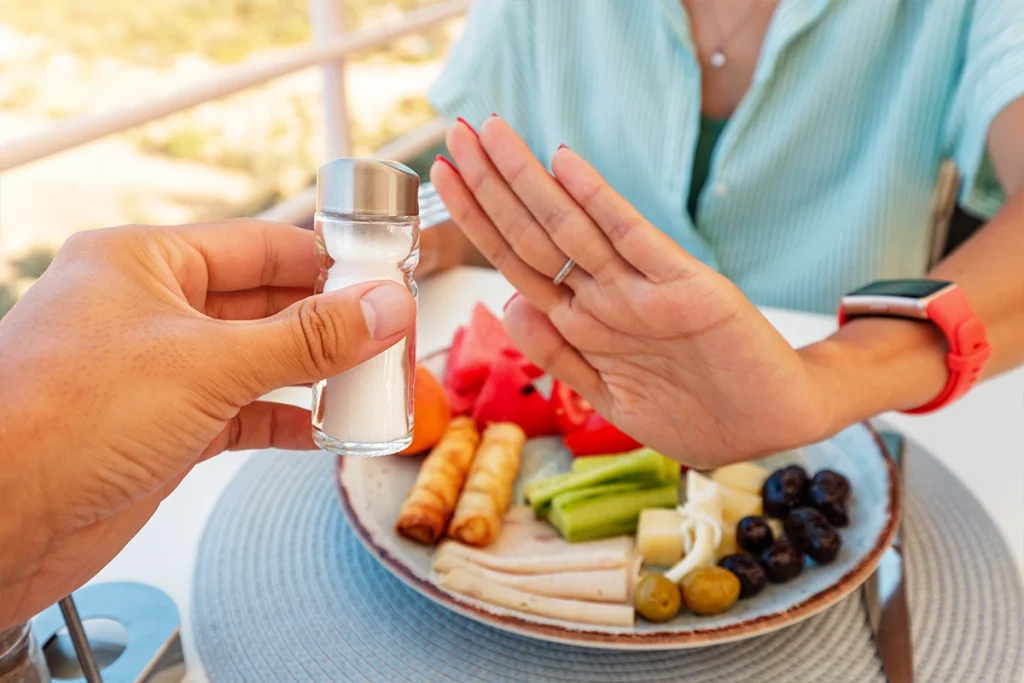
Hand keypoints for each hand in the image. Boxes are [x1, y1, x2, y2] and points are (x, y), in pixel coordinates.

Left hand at [0, 220, 413, 627]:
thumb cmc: (57, 420)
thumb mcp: (207, 364)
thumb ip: (306, 338)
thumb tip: (379, 308)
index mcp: (146, 263)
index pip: (261, 245)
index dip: (326, 259)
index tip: (382, 274)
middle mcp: (152, 311)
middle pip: (266, 304)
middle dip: (330, 321)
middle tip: (389, 331)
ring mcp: (159, 373)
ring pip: (260, 361)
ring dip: (315, 374)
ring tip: (372, 380)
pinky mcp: (166, 429)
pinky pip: (245, 412)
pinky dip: (288, 420)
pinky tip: (326, 428)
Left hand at [431, 118, 835, 467]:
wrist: (774, 425)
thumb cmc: (696, 411)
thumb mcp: (613, 397)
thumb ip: (561, 356)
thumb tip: (506, 303)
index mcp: (586, 323)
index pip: (517, 260)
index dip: (477, 220)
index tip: (443, 178)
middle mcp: (608, 298)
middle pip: (535, 234)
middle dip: (490, 185)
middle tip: (455, 134)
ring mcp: (645, 291)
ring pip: (572, 230)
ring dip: (526, 182)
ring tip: (489, 134)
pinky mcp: (690, 289)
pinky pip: (635, 241)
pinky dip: (601, 203)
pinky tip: (565, 164)